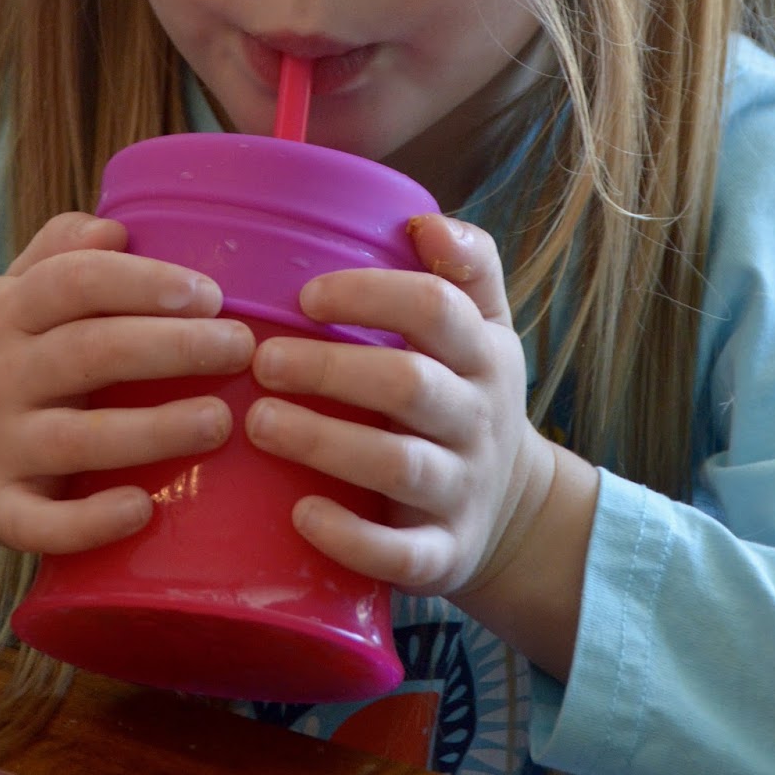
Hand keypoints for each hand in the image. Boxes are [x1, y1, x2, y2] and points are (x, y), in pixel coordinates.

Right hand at [0, 212, 254, 554]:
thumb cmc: (26, 345)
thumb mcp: (26, 283)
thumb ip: (66, 243)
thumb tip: (115, 230)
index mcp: (13, 308)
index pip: (75, 281)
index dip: (144, 283)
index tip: (211, 293)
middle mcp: (2, 373)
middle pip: (89, 352)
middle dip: (171, 347)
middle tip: (241, 347)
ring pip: (76, 439)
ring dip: (152, 431)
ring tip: (220, 420)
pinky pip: (38, 524)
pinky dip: (88, 522)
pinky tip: (142, 510)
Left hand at [244, 214, 553, 602]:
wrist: (515, 510)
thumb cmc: (468, 393)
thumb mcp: (485, 325)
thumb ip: (465, 264)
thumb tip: (421, 219)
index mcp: (484, 351)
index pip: (435, 307)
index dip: (369, 295)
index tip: (307, 297)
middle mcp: (479, 418)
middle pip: (408, 384)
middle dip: (330, 369)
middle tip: (262, 360)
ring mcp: (463, 489)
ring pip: (397, 465)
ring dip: (323, 442)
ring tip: (259, 423)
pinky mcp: (443, 555)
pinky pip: (401, 555)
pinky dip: (350, 538)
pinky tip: (301, 515)